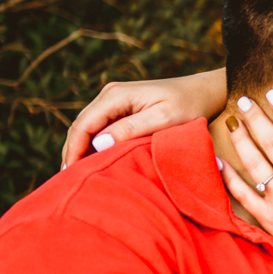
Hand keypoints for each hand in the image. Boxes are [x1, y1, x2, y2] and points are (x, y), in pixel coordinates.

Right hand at [61, 70, 227, 168]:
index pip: (84, 125)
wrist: (204, 91)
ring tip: (77, 177)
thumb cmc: (189, 105)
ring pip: (88, 128)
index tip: (70, 174)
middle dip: (72, 152)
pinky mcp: (121, 108)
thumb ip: (132, 129)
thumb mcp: (164, 119)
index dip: (73, 150)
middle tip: (68, 182)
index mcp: (117, 95)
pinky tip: (93, 164)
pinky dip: (92, 146)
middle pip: (80, 127)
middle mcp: (110, 94)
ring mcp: (115, 100)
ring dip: (80, 150)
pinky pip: (100, 129)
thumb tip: (99, 143)